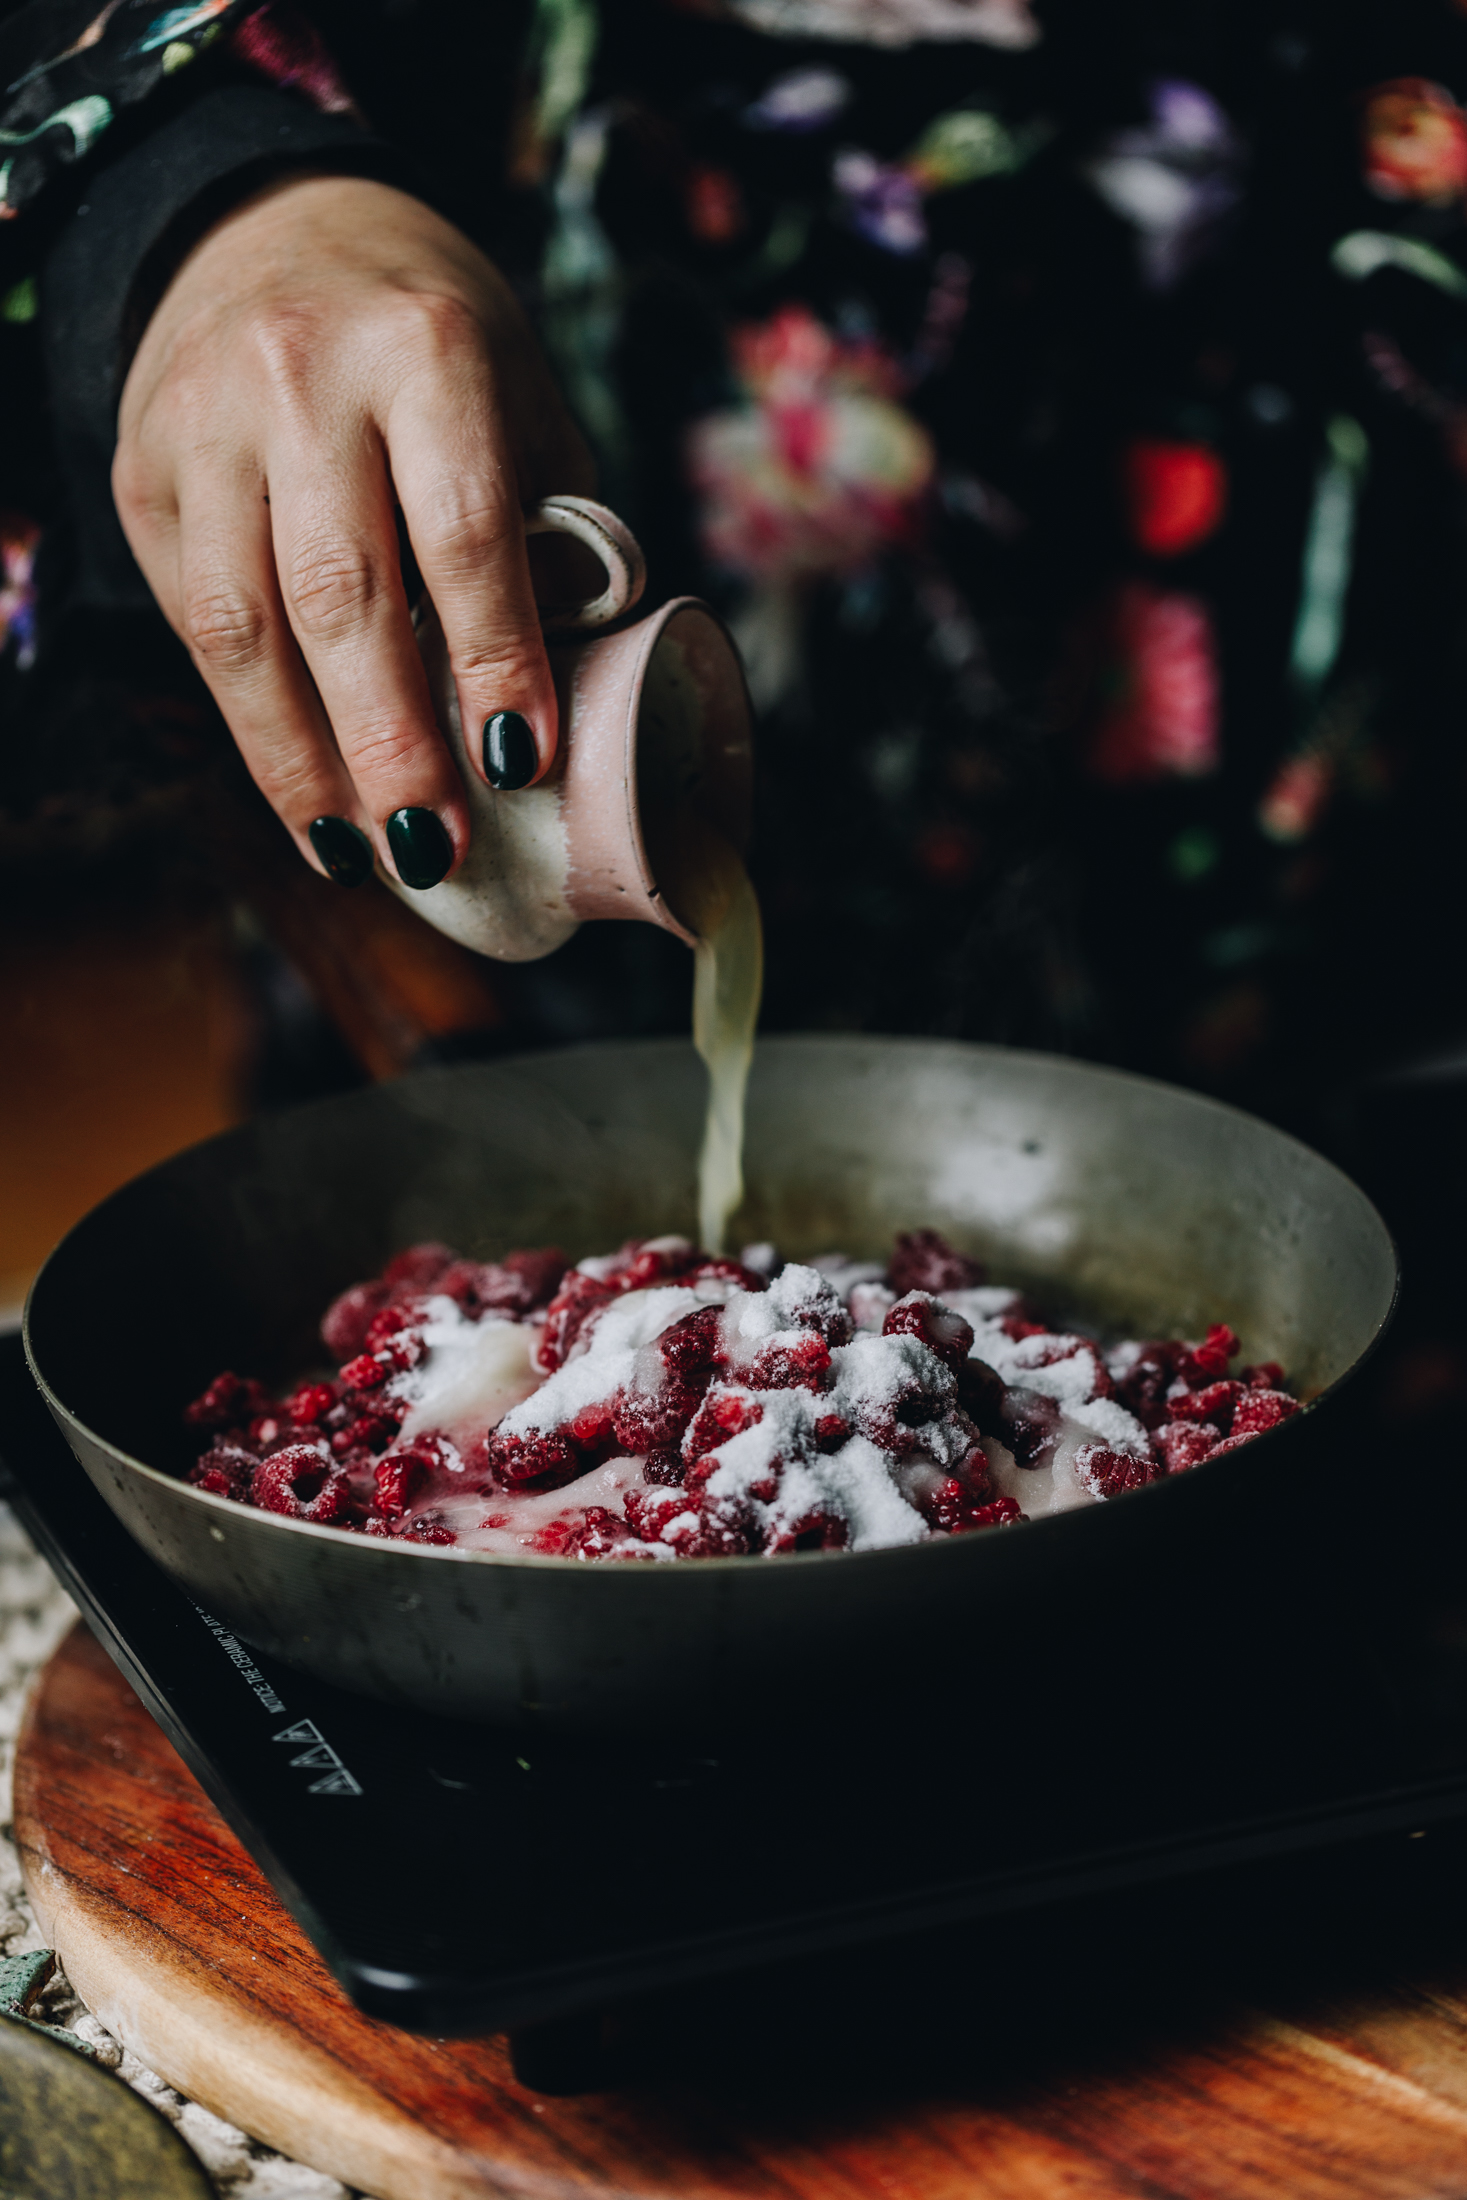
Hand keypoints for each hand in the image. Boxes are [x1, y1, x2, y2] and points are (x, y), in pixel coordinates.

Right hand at [114, 173, 593, 889]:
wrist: (275, 227)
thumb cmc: (431, 342)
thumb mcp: (518, 398)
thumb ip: (548, 528)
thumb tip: (584, 691)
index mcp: (424, 348)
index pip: (462, 528)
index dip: (494, 655)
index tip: (522, 760)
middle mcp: (299, 376)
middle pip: (338, 594)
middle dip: (390, 739)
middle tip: (435, 844)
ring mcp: (203, 423)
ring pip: (239, 627)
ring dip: (303, 763)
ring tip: (365, 852)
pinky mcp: (142, 471)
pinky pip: (191, 626)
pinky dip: (251, 730)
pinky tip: (307, 800)